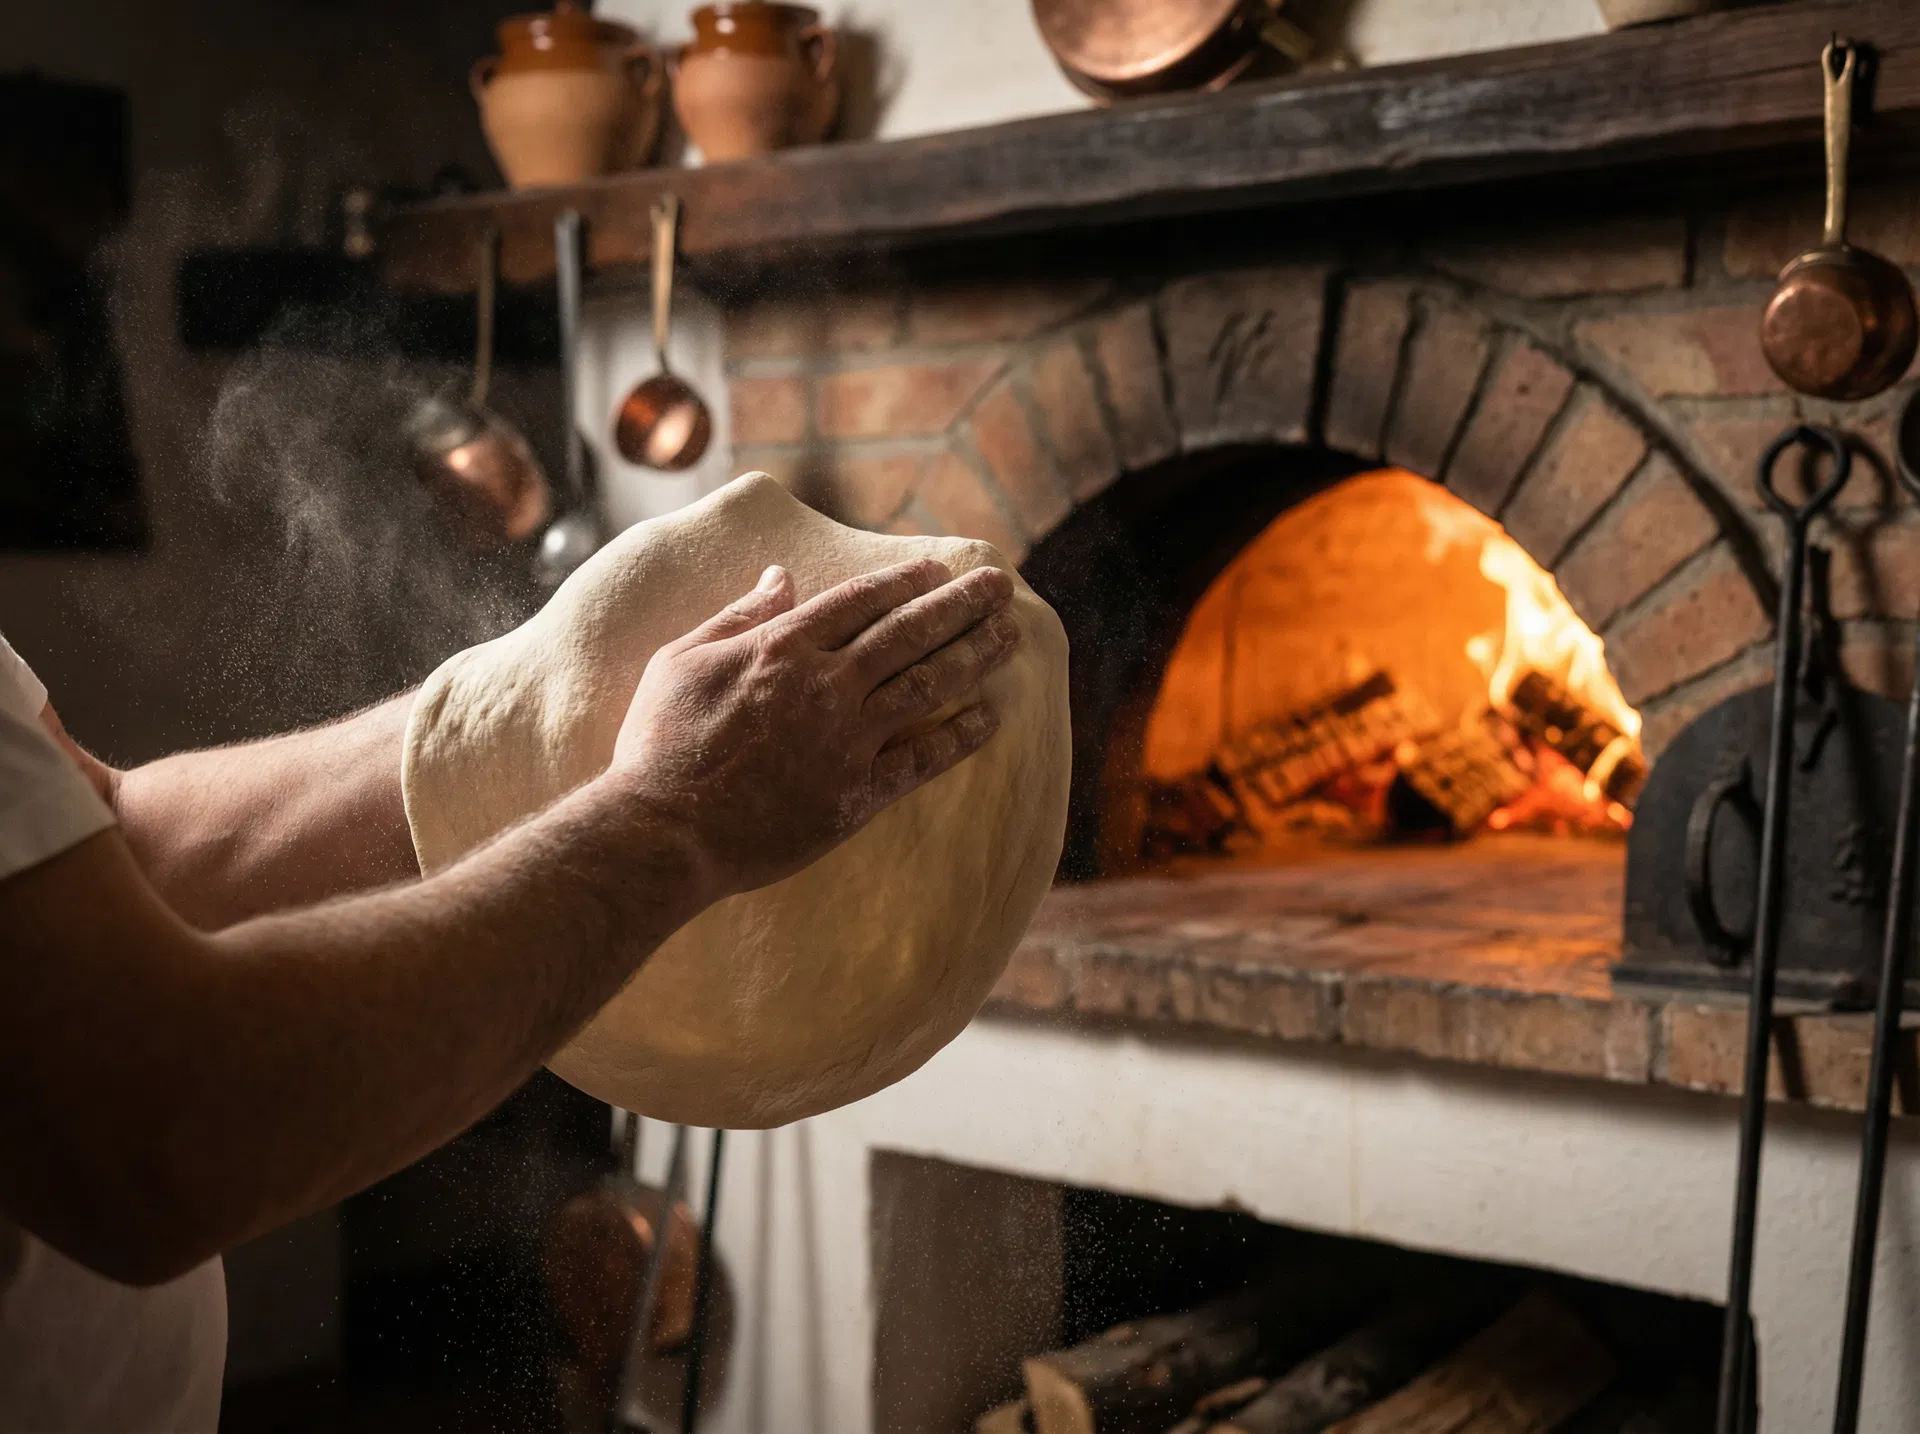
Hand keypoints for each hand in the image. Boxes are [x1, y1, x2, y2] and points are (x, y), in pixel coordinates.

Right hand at [612, 559, 1019, 899]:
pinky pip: (921, 760)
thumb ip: (739, 616)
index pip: (859, 600)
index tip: (938, 569)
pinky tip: (990, 718)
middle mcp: (825, 685)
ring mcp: (845, 740)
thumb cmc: (660, 743)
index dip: (904, 581)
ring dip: (973, 656)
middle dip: (959, 604)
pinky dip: (959, 738)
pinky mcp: (855, 795)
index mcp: (782, 647)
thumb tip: (780, 576)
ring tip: (1009, 634)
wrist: (664, 832)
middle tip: (1001, 586)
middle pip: (908, 632)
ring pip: (925, 686)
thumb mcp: (682, 660)